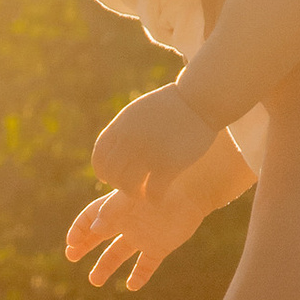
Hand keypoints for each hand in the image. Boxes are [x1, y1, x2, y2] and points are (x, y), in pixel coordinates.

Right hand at [64, 128, 250, 289]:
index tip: (71, 244)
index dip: (79, 229)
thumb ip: (114, 210)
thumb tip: (94, 229)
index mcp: (118, 205)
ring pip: (119, 253)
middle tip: (71, 257)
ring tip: (94, 281)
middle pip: (100, 236)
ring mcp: (143, 234)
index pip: (91, 217)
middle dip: (84, 246)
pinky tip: (132, 286)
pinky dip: (140, 274)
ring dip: (105, 266)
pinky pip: (147, 264)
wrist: (196, 188)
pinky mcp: (161, 246)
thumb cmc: (162, 185)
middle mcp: (128, 221)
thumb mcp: (134, 195)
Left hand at [90, 81, 221, 199]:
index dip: (104, 172)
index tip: (112, 176)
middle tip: (132, 186)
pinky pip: (152, 193)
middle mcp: (130, 141)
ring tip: (144, 193)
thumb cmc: (171, 105)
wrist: (199, 100)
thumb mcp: (139, 111)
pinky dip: (153, 199)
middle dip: (120, 184)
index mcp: (121, 127)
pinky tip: (159, 196)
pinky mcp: (169, 165)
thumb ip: (123, 129)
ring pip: (129, 187)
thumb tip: (112, 148)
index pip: (100, 158)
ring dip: (135, 194)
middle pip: (113, 175)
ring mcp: (148, 153)